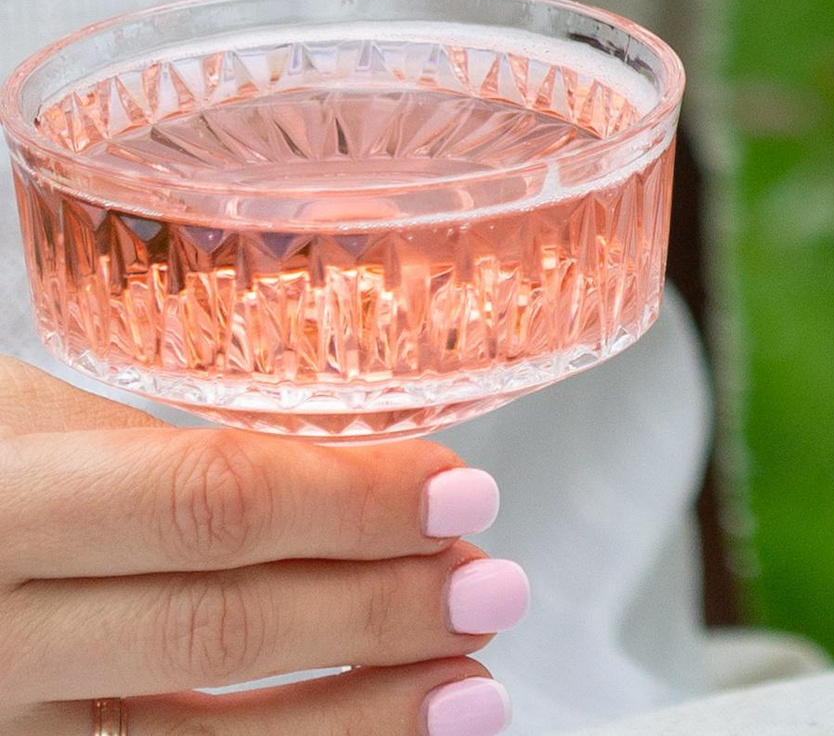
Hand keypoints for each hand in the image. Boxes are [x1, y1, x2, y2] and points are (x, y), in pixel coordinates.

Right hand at [0, 358, 520, 734]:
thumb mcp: (18, 416)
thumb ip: (155, 444)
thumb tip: (358, 449)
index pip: (205, 502)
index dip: (349, 499)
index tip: (467, 486)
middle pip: (216, 629)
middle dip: (379, 614)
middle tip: (497, 588)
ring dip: (355, 725)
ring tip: (474, 692)